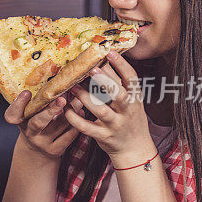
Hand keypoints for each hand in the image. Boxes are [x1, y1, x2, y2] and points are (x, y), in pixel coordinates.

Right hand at [4, 89, 83, 161]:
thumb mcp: (32, 114)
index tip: (27, 92)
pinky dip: (76, 123)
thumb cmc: (37, 124)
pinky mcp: (55, 150)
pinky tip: (81, 113)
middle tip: (62, 99)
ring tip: (79, 99)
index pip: (12, 115)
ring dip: (71, 112)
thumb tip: (57, 78)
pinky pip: (68, 136)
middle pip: (38, 122)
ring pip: (58, 126)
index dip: (18, 104)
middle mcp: (29, 132)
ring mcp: (42, 143)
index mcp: (20, 121)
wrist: (38, 151)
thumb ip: (39, 101)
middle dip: (50, 110)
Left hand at [63, 51, 155, 166]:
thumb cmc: (129, 119)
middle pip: (119, 94)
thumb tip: (103, 60)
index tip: (109, 52)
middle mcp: (127, 111)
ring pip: (101, 110)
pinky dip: (75, 119)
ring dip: (85, 98)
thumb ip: (119, 85)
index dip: (122, 65)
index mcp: (134, 99)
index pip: (131, 79)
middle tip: (91, 69)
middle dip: (105, 81)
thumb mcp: (130, 102)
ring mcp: (116, 124)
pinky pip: (87, 127)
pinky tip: (66, 110)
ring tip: (73, 88)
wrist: (134, 149)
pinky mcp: (104, 136)